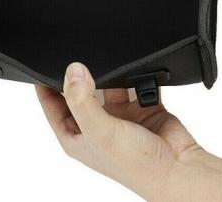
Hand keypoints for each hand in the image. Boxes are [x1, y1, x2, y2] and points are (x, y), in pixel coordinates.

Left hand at [36, 62, 202, 200]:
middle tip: (79, 55)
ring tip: (110, 62)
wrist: (179, 168)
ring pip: (108, 84)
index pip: (52, 106)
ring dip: (110, 74)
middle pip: (80, 91)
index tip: (42, 64)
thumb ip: (82, 100)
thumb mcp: (99, 131)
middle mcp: (96, 125)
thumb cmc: (137, 165)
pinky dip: (137, 75)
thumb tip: (72, 71)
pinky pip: (135, 82)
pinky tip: (136, 70)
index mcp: (77, 136)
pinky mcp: (141, 106)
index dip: (45, 86)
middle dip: (80, 75)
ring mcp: (119, 116)